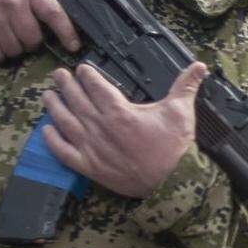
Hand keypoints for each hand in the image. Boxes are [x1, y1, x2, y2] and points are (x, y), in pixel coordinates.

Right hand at [0, 0, 80, 62]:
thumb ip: (36, 2)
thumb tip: (61, 28)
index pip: (53, 13)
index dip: (67, 32)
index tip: (74, 47)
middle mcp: (10, 4)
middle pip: (33, 39)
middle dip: (30, 42)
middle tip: (21, 34)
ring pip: (15, 50)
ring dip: (13, 48)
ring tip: (4, 34)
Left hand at [42, 61, 207, 197]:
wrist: (170, 182)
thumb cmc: (174, 147)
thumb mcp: (181, 111)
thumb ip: (186, 86)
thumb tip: (200, 65)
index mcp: (120, 112)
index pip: (97, 87)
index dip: (87, 76)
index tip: (82, 68)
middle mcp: (101, 128)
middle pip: (77, 101)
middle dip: (66, 86)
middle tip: (58, 75)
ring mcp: (92, 148)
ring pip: (66, 123)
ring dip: (55, 108)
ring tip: (47, 96)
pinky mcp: (90, 166)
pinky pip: (64, 152)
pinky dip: (53, 141)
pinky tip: (46, 131)